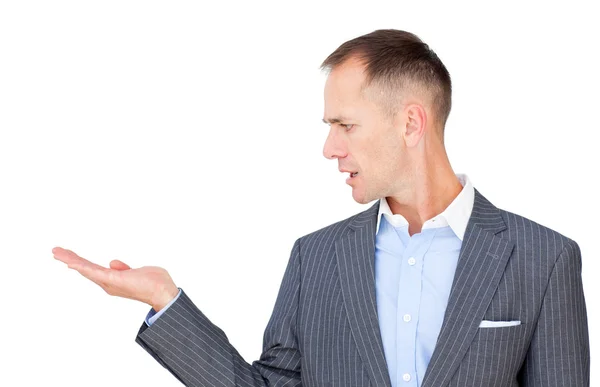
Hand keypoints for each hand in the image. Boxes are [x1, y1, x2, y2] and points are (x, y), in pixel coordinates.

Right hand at [52, 246, 178, 311]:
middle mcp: (108, 283)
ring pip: (86, 269)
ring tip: (57, 253)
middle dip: (69, 259)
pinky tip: (71, 263)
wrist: (163, 291)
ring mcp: (110, 282)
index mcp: (112, 280)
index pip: (92, 268)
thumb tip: (112, 262)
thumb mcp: (136, 271)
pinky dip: (83, 267)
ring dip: (71, 260)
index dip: (79, 262)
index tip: (67, 255)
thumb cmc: (153, 283)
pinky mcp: (114, 280)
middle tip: (55, 251)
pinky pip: (95, 272)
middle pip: (85, 269)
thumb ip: (123, 269)